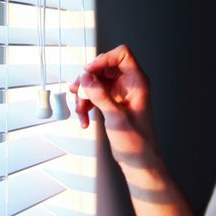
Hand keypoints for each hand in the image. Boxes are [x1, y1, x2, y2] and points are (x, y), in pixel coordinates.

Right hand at [69, 44, 157, 164]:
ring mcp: (119, 92)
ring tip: (80, 112)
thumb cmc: (137, 141)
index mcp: (137, 82)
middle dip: (88, 80)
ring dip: (84, 95)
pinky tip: (84, 119)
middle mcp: (128, 83)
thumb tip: (86, 77)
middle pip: (103, 67)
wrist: (138, 160)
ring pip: (95, 81)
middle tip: (78, 92)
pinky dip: (86, 104)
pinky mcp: (111, 101)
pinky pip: (94, 94)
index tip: (88, 72)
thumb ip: (100, 95)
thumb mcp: (116, 117)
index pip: (122, 54)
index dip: (103, 59)